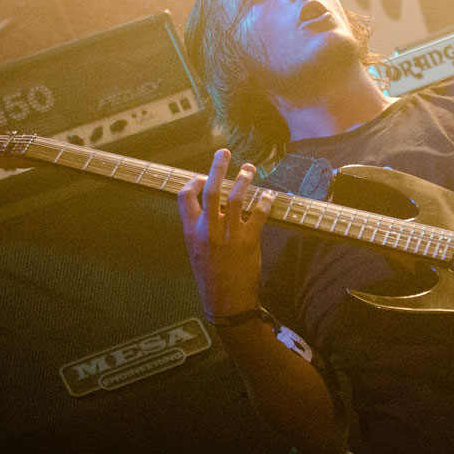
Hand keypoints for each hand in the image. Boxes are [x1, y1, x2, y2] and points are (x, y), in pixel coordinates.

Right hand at [177, 149, 274, 316]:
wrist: (225, 301)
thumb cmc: (210, 276)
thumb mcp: (196, 251)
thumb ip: (200, 228)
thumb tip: (209, 206)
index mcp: (191, 231)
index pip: (185, 197)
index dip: (193, 182)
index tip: (202, 177)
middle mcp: (208, 230)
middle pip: (211, 189)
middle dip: (218, 166)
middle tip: (225, 152)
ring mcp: (229, 235)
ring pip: (236, 198)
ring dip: (243, 179)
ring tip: (249, 169)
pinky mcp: (249, 241)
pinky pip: (258, 215)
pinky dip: (264, 202)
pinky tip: (268, 194)